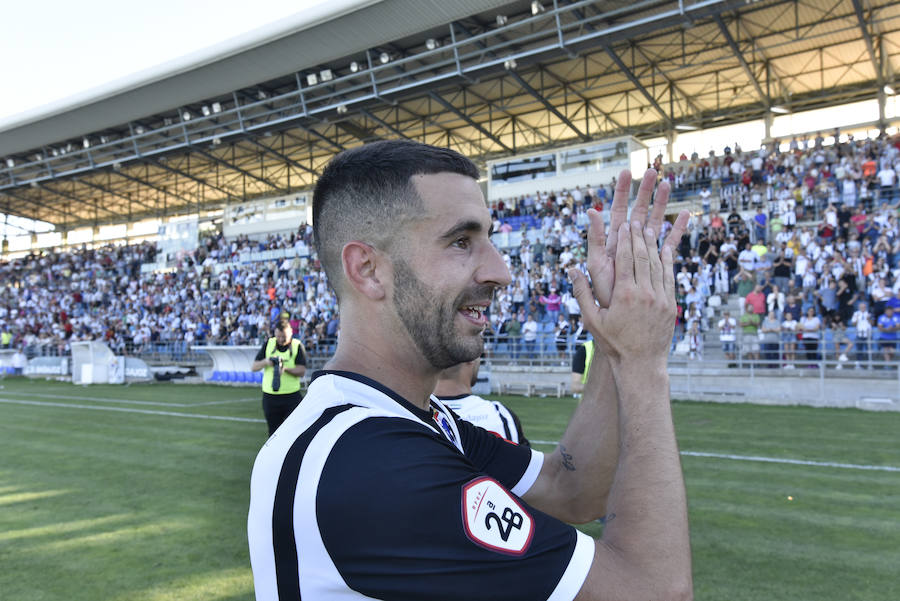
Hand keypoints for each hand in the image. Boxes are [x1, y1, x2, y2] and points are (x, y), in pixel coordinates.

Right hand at [570, 220, 675, 362]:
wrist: (641, 363)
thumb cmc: (613, 343)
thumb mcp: (592, 319)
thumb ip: (582, 293)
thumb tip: (572, 269)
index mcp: (624, 295)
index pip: (626, 259)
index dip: (626, 240)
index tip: (624, 225)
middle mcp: (644, 293)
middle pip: (642, 257)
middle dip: (639, 237)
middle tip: (636, 221)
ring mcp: (660, 299)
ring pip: (657, 265)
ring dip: (653, 246)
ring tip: (649, 230)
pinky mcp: (671, 305)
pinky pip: (669, 277)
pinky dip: (667, 261)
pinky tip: (664, 250)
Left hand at [581, 169, 688, 308]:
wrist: (621, 317)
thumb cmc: (605, 292)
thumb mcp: (597, 263)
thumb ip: (596, 238)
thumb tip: (592, 210)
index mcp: (613, 241)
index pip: (617, 210)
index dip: (621, 191)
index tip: (626, 172)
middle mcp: (628, 243)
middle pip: (639, 211)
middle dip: (645, 191)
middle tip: (653, 171)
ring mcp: (643, 252)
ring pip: (654, 222)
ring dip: (662, 204)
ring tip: (668, 184)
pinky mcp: (657, 263)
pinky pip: (668, 242)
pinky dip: (676, 229)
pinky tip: (685, 214)